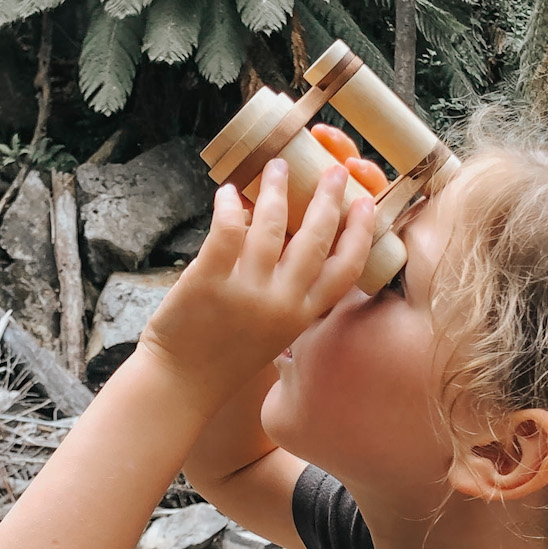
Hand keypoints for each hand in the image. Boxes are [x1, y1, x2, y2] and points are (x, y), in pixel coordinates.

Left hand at [139, 158, 374, 407]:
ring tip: (277, 166)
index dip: (360, 232)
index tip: (366, 203)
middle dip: (328, 197)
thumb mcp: (275, 329)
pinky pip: (226, 230)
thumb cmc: (226, 355)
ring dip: (276, 189)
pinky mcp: (208, 281)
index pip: (346, 268)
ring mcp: (245, 291)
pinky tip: (228, 192)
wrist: (181, 382)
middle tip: (334, 169)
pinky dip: (228, 205)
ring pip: (270, 224)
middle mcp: (280, 302)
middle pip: (315, 238)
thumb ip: (291, 292)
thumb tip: (291, 236)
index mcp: (301, 314)